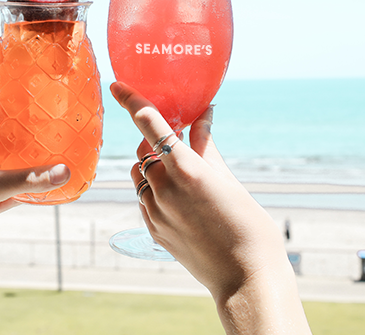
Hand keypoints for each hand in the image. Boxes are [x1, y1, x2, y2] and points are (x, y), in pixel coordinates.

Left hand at [0, 114, 70, 268]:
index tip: (45, 109)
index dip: (19, 113)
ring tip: (60, 158)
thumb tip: (65, 172)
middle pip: (10, 144)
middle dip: (32, 142)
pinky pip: (15, 192)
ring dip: (33, 168)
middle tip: (60, 134)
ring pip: (14, 170)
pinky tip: (50, 188)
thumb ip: (28, 180)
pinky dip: (30, 191)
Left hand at [110, 82, 310, 333]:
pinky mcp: (153, 230)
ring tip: (179, 176)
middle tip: (176, 145)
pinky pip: (143, 199)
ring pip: (139, 175)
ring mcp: (155, 211)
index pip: (150, 124)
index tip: (116, 85)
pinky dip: (153, 191)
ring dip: (151, 167)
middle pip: (143, 150)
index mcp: (187, 169)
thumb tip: (203, 115)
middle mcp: (164, 187)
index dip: (131, 101)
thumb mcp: (229, 179)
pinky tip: (178, 201)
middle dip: (154, 142)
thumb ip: (207, 146)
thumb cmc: (248, 225)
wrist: (246, 278)